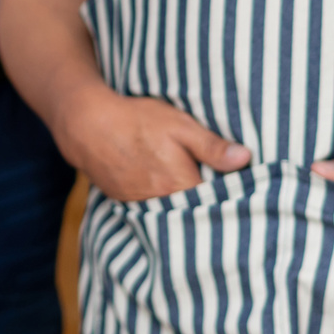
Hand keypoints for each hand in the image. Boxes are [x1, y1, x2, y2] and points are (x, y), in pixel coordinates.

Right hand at [57, 83, 251, 202]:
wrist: (87, 125)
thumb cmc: (137, 120)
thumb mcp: (180, 125)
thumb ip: (212, 146)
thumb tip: (246, 158)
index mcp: (182, 185)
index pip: (217, 204)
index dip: (232, 200)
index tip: (247, 197)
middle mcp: (163, 203)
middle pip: (196, 212)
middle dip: (211, 208)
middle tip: (225, 198)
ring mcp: (143, 205)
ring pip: (175, 214)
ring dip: (186, 207)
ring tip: (198, 195)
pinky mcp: (128, 203)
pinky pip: (154, 210)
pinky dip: (165, 204)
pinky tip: (169, 191)